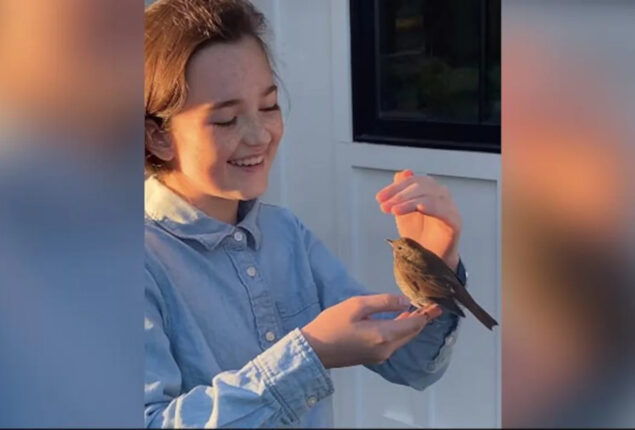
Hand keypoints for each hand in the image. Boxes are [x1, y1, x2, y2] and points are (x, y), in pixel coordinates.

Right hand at [301, 294, 441, 368]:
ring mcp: (380, 355)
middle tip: (433, 306)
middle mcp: (387, 349)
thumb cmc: (332, 324)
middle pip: (411, 333)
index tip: (438, 305)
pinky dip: (400, 330)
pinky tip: (400, 320)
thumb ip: (383, 302)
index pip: (414, 324)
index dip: (427, 314)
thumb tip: (405, 301)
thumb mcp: (357, 305)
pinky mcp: (373, 356)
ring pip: (403, 338)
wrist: (313, 350)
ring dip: (411, 325)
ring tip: (420, 310)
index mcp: (384, 335)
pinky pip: (393, 342)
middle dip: (422, 319)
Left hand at [376, 169, 461, 270]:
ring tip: (393, 210)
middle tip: (384, 206)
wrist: (428, 260)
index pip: (413, 181)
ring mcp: (450, 207)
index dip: (395, 187)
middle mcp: (442, 195)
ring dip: (408, 201)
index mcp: (430, 191)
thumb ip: (401, 193)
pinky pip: (442, 209)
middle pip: (421, 185)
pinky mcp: (454, 221)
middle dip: (399, 194)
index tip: (379, 198)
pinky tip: (413, 210)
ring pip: (429, 195)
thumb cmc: (418, 235)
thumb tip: (402, 173)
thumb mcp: (403, 211)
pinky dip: (427, 206)